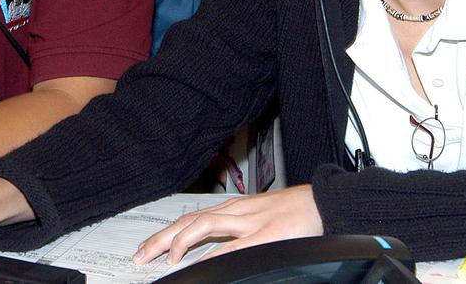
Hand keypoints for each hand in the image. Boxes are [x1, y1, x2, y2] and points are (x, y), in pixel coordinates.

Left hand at [133, 185, 323, 266]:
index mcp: (233, 209)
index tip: (149, 248)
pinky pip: (231, 246)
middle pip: (187, 221)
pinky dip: (211, 255)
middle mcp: (235, 211)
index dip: (166, 233)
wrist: (326, 202)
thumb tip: (216, 250)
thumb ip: (238, 233)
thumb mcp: (261, 220)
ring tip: (160, 259)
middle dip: (160, 238)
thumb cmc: (296, 211)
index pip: (190, 218)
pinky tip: (196, 263)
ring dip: (176, 242)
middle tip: (140, 256)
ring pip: (201, 225)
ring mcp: (248, 221)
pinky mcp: (264, 235)